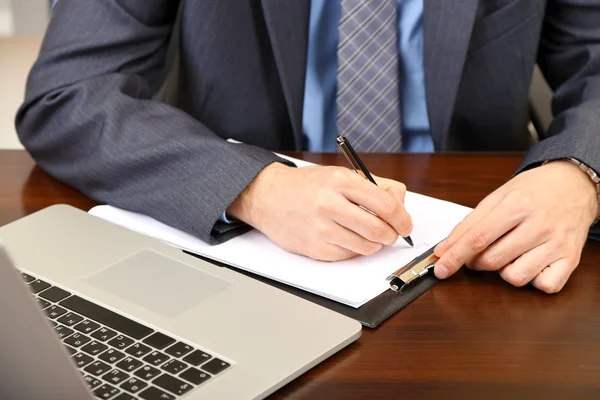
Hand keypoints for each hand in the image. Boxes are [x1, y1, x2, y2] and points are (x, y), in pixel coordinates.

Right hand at [227, 163, 411, 260]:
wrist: (269, 197)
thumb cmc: (308, 186)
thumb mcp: (341, 174)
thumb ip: (376, 185)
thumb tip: (401, 202)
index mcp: (340, 181)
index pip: (386, 205)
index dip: (403, 218)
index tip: (405, 224)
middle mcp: (330, 204)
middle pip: (379, 230)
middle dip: (391, 235)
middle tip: (390, 233)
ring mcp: (321, 228)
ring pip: (366, 247)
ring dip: (374, 244)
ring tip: (367, 234)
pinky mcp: (314, 248)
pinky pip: (348, 255)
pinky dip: (354, 249)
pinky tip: (346, 238)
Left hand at [433, 160, 596, 292]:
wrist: (574, 184)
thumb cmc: (533, 191)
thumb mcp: (498, 197)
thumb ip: (470, 223)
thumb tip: (444, 249)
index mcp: (517, 205)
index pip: (477, 238)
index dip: (455, 256)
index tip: (440, 268)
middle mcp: (539, 225)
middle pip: (492, 260)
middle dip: (475, 263)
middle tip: (476, 254)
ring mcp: (557, 243)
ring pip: (515, 277)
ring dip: (503, 271)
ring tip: (508, 254)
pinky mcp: (571, 259)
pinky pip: (544, 285)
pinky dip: (533, 280)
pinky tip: (530, 264)